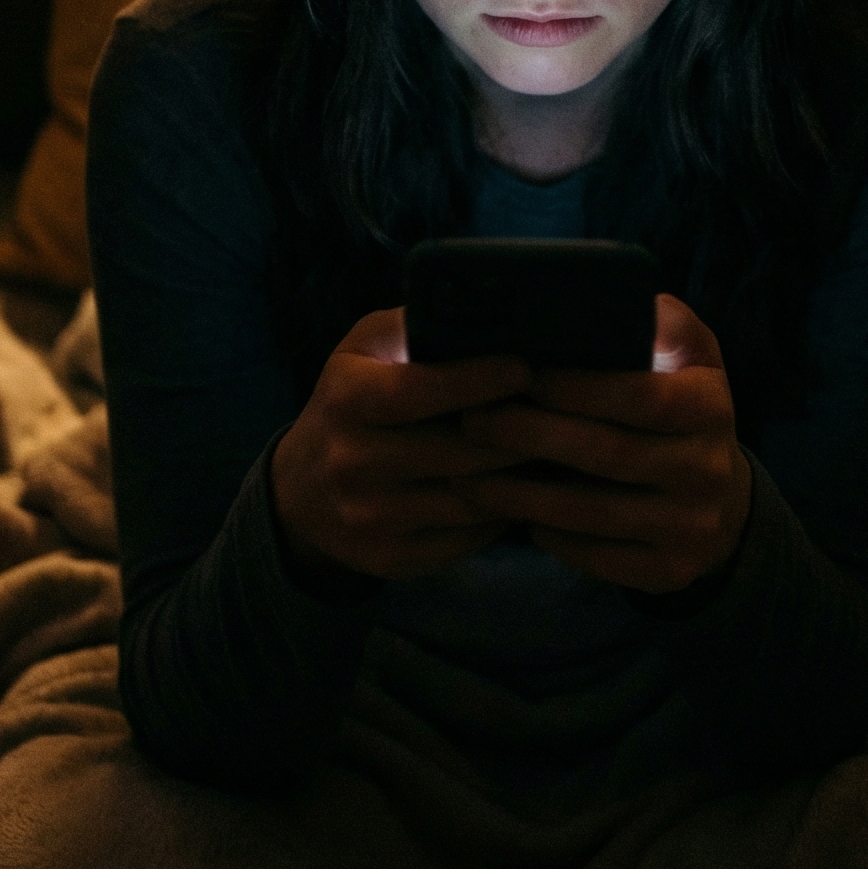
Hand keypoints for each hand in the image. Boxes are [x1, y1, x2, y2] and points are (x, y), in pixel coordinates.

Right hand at [270, 308, 532, 586]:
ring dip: (520, 477)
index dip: (477, 380)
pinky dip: (501, 514)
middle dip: (518, 432)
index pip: (417, 391)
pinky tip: (523, 490)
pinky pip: (467, 538)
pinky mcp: (390, 560)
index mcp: (346, 398)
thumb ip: (417, 326)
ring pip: (471, 500)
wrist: (302, 489)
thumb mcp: (366, 348)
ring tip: (557, 450)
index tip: (526, 368)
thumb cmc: (355, 399)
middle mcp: (350, 461)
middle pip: (458, 452)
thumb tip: (491, 308)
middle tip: (565, 412)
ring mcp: (368, 517)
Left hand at [454, 294, 749, 593]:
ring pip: (592, 513)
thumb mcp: (682, 358)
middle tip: (473, 419)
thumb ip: (652, 324)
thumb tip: (604, 295)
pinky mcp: (669, 571)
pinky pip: (596, 556)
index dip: (579, 387)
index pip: (643, 396)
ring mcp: (691, 526)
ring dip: (521, 494)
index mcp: (710, 406)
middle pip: (609, 455)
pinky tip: (507, 513)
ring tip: (464, 475)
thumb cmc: (673, 408)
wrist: (718, 501)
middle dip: (532, 436)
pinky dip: (548, 534)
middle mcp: (709, 468)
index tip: (519, 373)